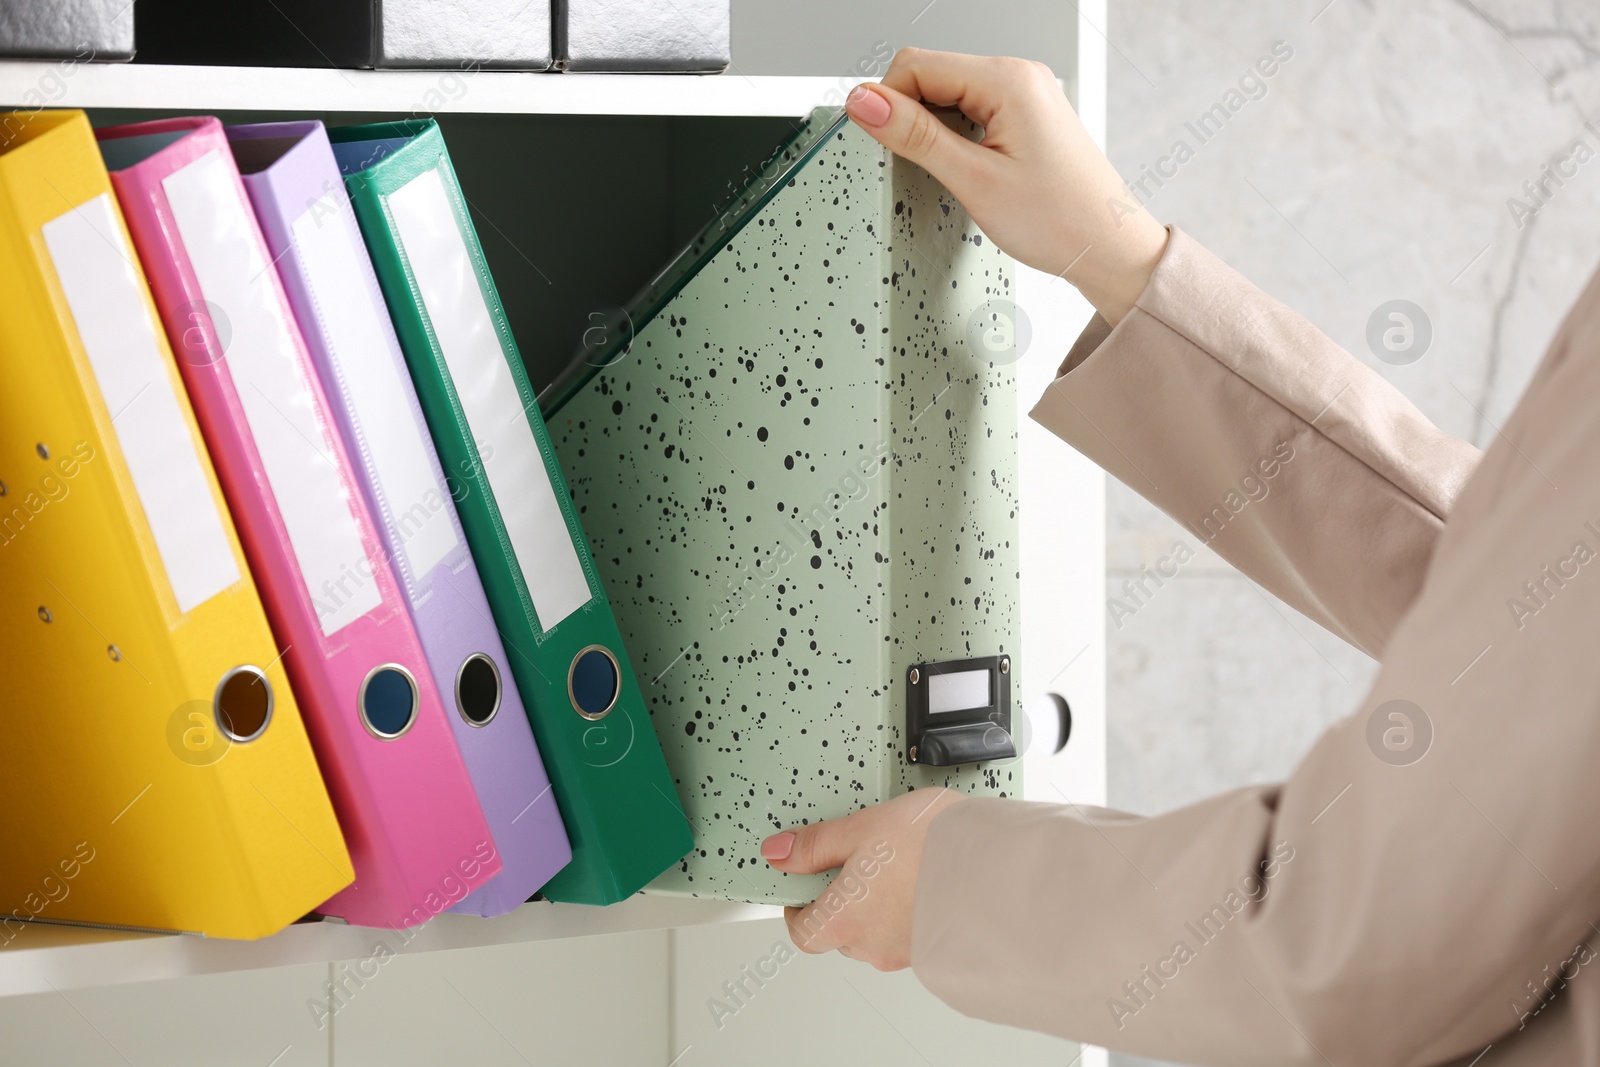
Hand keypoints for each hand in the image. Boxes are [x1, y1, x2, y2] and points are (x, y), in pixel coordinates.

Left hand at [760, 788, 965, 969]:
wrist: (999, 865)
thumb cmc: (933, 846)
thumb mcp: (862, 827)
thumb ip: (816, 844)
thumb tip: (779, 852)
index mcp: (844, 919)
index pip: (802, 932)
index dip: (798, 907)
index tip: (806, 882)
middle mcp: (871, 945)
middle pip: (839, 932)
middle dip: (842, 900)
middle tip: (858, 861)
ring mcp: (906, 951)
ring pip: (876, 933)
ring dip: (878, 907)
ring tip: (899, 863)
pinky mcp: (936, 947)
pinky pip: (909, 933)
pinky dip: (909, 911)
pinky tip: (924, 878)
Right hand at [844, 48, 1167, 324]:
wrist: (1111, 249)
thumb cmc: (1061, 221)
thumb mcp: (974, 180)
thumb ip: (915, 136)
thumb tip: (864, 102)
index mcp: (1008, 79)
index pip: (915, 65)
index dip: (887, 103)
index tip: (882, 145)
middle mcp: (1019, 76)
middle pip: (930, 75)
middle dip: (911, 117)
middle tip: (923, 169)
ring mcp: (1025, 95)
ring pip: (948, 94)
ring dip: (933, 131)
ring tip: (955, 176)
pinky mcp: (1026, 117)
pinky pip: (971, 110)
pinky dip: (956, 138)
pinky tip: (969, 172)